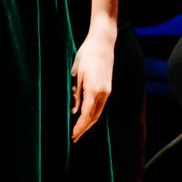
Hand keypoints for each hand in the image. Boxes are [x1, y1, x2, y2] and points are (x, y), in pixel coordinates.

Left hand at [71, 22, 114, 141]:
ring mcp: (107, 90)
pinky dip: (93, 113)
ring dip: (89, 123)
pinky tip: (86, 116)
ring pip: (98, 112)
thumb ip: (76, 94)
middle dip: (84, 129)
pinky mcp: (108, 87)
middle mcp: (103, 93)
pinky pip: (100, 105)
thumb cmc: (86, 55)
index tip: (73, 135)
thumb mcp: (76, 74)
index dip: (80, 127)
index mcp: (94, 90)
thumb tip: (75, 111)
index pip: (86, 115)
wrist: (102, 42)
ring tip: (79, 131)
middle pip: (94, 117)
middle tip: (74, 138)